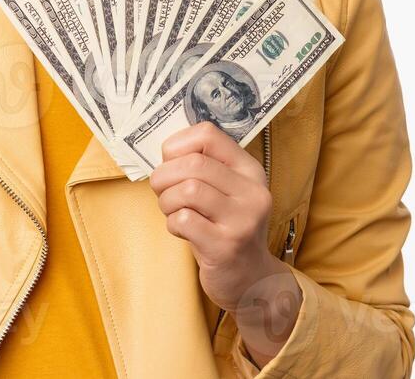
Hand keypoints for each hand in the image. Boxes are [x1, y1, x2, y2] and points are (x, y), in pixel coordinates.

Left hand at [148, 121, 302, 362]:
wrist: (251, 280)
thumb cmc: (226, 228)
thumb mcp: (227, 192)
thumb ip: (204, 168)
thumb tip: (166, 151)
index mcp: (250, 170)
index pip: (209, 134)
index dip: (177, 144)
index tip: (170, 162)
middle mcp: (252, 191)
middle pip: (193, 162)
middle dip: (164, 176)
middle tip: (162, 191)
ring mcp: (242, 220)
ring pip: (187, 189)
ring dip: (167, 201)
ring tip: (172, 212)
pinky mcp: (226, 246)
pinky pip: (184, 220)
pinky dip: (173, 223)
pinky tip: (181, 230)